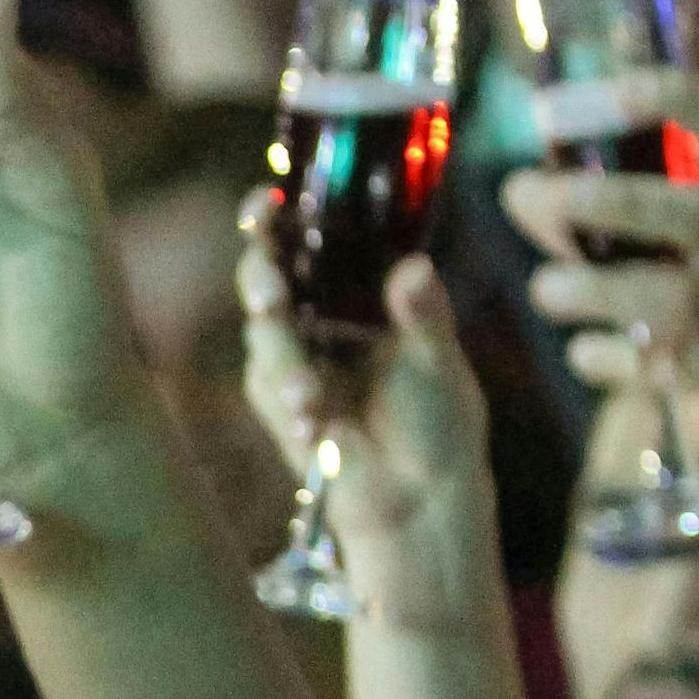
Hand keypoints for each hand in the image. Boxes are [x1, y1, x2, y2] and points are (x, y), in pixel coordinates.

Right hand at [238, 222, 496, 622]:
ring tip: (308, 396)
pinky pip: (268, 384)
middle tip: (272, 291)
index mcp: (355, 291)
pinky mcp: (277, 403)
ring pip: (262, 331)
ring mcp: (291, 357)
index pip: (309, 237)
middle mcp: (315, 316)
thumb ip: (424, 313)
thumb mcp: (439, 358)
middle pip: (265, 273)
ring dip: (280, 353)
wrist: (423, 497)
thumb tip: (413, 269)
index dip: (279, 216)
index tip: (268, 201)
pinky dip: (288, 396)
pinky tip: (315, 419)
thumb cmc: (439, 421)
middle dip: (259, 273)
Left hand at [502, 73, 698, 486]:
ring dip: (599, 290)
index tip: (572, 99)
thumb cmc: (689, 303)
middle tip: (528, 192)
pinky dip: (617, 360)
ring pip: (682, 300)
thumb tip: (517, 187)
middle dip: (610, 200)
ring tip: (544, 289)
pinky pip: (678, 368)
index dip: (658, 96)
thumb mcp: (647, 248)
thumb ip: (590, 217)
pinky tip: (583, 355)